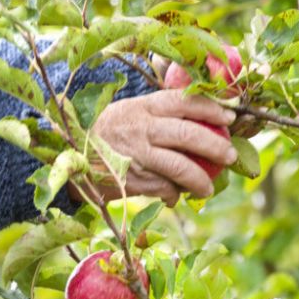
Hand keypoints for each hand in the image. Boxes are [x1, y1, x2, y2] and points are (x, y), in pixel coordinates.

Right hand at [81, 90, 237, 204]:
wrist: (67, 156)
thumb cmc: (105, 132)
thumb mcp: (128, 112)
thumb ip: (158, 113)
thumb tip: (199, 116)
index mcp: (142, 107)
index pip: (183, 102)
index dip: (211, 107)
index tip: (230, 115)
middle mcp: (141, 129)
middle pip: (189, 134)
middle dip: (216, 145)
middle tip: (230, 154)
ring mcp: (137, 156)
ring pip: (180, 167)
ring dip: (201, 181)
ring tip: (208, 189)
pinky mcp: (132, 180)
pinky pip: (163, 189)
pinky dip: (174, 195)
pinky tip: (177, 197)